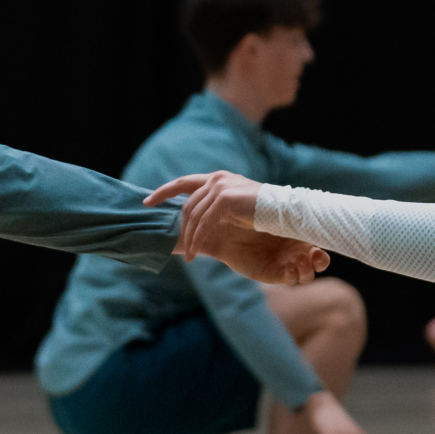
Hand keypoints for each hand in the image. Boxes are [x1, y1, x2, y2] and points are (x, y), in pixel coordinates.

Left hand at [143, 171, 328, 284]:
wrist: (287, 211)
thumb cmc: (266, 214)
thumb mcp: (237, 207)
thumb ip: (219, 207)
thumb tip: (201, 220)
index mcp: (218, 178)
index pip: (184, 182)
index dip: (164, 191)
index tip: (147, 201)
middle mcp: (217, 179)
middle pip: (187, 205)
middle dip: (179, 227)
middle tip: (175, 245)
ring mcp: (220, 186)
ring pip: (193, 215)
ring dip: (189, 237)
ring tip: (187, 256)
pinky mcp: (225, 198)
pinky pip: (204, 223)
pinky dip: (197, 239)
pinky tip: (194, 252)